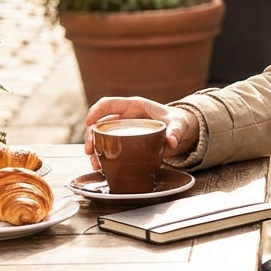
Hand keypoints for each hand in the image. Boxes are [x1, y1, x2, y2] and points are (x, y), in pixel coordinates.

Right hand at [84, 96, 198, 166]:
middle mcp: (125, 117)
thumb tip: (171, 143)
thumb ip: (175, 132)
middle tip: (89, 150)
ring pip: (101, 136)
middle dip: (91, 135)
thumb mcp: (178, 125)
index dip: (96, 111)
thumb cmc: (177, 121)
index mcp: (134, 106)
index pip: (109, 103)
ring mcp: (123, 129)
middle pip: (100, 123)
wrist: (181, 130)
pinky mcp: (125, 141)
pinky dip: (103, 156)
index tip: (89, 123)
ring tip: (95, 163)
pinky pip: (109, 147)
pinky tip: (101, 167)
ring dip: (95, 149)